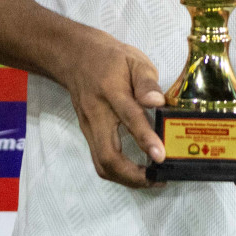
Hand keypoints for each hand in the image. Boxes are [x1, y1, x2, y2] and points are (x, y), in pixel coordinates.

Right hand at [57, 32, 166, 188]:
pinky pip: (100, 160)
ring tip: (150, 178)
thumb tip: (158, 103)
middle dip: (132, 175)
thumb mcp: (134, 60)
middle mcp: (97, 114)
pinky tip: (136, 170)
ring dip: (126, 178)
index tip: (160, 156)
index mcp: (111, 91)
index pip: (129, 117)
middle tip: (157, 177)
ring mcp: (89, 127)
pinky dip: (119, 171)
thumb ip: (147, 82)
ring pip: (102, 164)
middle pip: (108, 156)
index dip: (145, 138)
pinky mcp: (88, 134)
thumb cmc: (110, 58)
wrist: (75, 57)